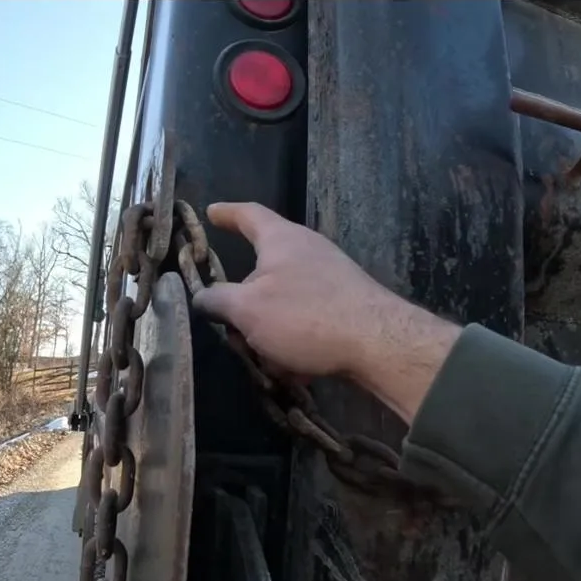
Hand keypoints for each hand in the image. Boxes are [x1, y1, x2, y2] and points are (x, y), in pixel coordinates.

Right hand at [191, 201, 460, 423]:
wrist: (379, 344)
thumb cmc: (305, 316)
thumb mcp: (247, 310)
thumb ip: (217, 301)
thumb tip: (201, 297)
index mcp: (281, 239)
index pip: (248, 214)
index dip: (226, 213)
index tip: (211, 212)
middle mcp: (308, 250)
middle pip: (263, 270)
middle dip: (245, 303)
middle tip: (232, 327)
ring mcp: (330, 277)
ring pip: (284, 302)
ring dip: (270, 331)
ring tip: (269, 359)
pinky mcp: (346, 304)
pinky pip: (307, 320)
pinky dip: (296, 341)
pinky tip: (297, 368)